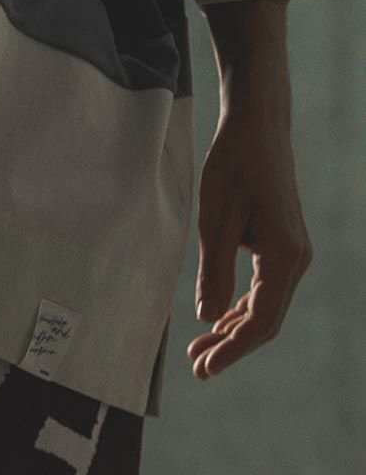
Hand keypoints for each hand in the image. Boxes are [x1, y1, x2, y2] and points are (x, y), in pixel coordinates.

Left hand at [186, 92, 312, 382]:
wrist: (257, 126)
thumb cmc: (233, 165)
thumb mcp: (215, 219)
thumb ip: (213, 270)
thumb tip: (207, 318)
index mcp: (284, 257)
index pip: (260, 321)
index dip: (232, 350)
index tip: (205, 369)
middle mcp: (297, 261)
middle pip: (266, 320)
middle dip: (231, 345)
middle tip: (197, 366)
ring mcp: (293, 253)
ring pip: (266, 306)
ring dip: (235, 328)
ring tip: (201, 348)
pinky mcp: (283, 244)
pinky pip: (265, 287)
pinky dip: (243, 305)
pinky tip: (220, 318)